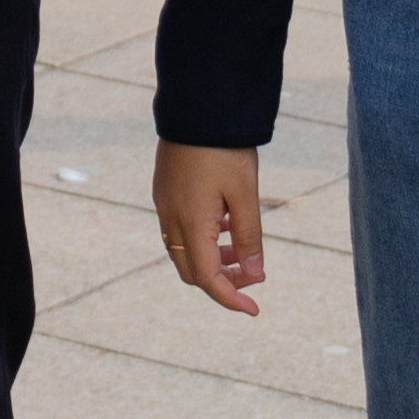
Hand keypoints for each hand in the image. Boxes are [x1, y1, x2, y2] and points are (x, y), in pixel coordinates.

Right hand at [151, 141, 266, 316]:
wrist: (197, 108)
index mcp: (191, 223)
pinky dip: (202, 240)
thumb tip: (255, 273)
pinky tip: (224, 226)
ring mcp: (164, 204)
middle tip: (253, 276)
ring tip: (240, 251)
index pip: (206, 278)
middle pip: (190, 270)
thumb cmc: (225, 151)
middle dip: (222, 281)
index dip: (230, 298)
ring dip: (211, 261)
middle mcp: (171, 218)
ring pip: (183, 251)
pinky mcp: (164, 191)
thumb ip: (249, 238)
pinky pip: (179, 230)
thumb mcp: (246, 196)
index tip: (254, 310)